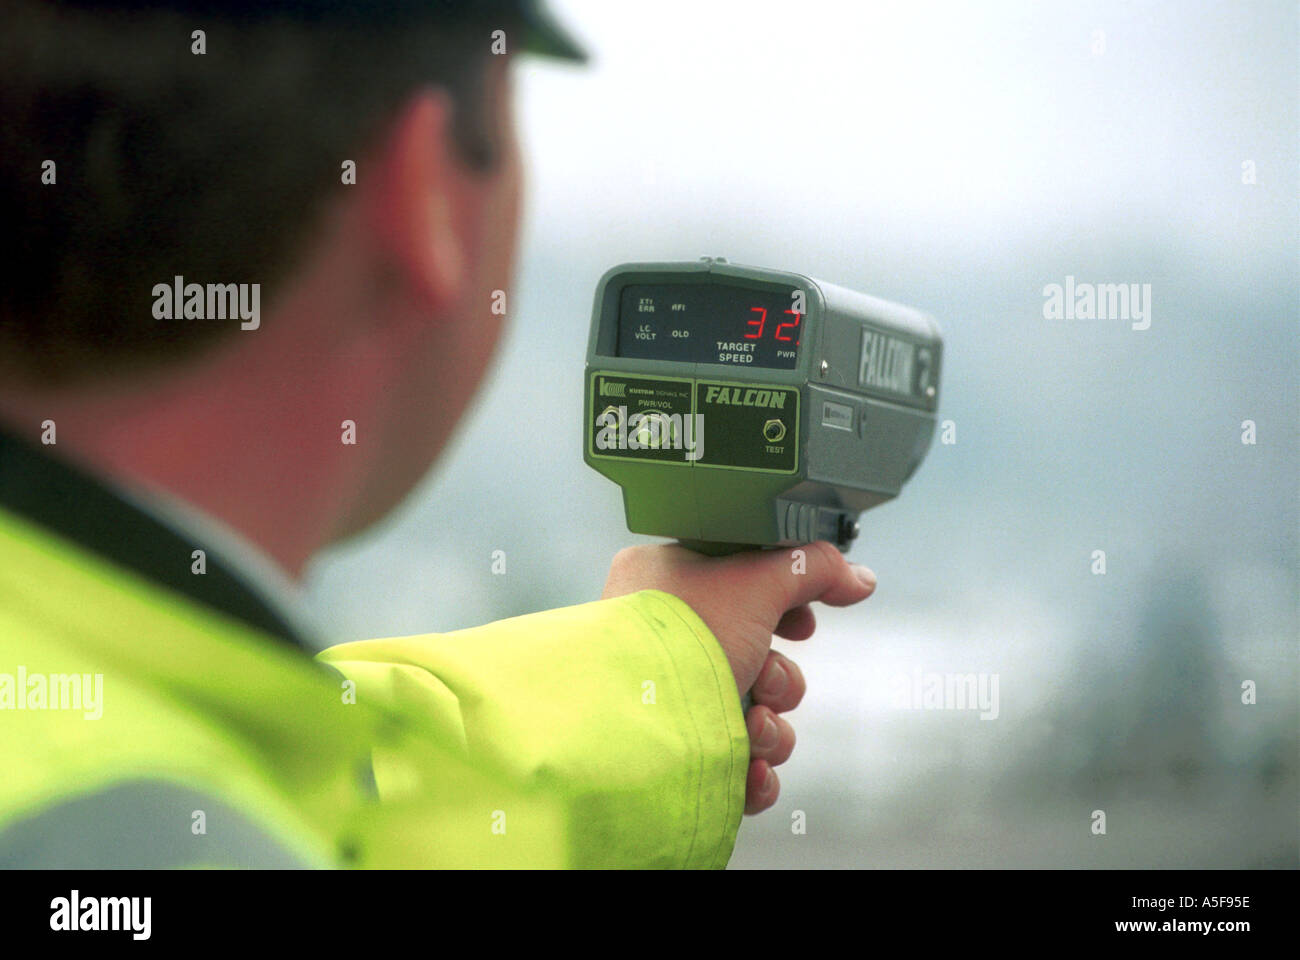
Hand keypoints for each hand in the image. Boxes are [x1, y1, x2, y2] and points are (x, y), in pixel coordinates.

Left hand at [601, 541, 876, 813]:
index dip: (780, 608)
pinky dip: (756, 770)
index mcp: (664, 586)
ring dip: (771, 727)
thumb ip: (813, 570)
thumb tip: (859, 577)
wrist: (634, 726)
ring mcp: (672, 704)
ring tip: (752, 726)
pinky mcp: (682, 759)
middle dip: (778, 678)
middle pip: (756, 658)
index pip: (739, 588)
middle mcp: (664, 643)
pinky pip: (740, 767)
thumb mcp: (754, 582)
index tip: (800, 622)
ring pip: (755, 715)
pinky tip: (750, 768)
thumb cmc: (678, 641)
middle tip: (764, 677)